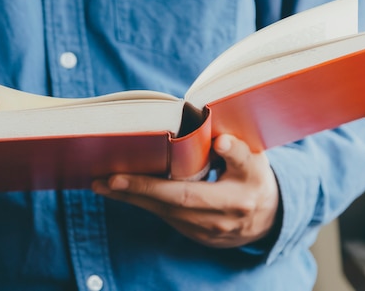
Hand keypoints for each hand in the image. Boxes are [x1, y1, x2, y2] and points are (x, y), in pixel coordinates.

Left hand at [92, 134, 280, 247]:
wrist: (262, 219)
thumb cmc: (250, 176)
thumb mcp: (252, 156)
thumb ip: (234, 145)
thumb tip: (211, 130)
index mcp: (252, 179)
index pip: (243, 162)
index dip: (232, 152)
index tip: (222, 143)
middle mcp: (233, 207)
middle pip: (188, 197)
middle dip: (148, 188)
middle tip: (113, 178)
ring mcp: (214, 226)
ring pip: (169, 211)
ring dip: (133, 197)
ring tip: (101, 184)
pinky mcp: (198, 234)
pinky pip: (165, 216)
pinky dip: (141, 202)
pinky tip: (118, 191)